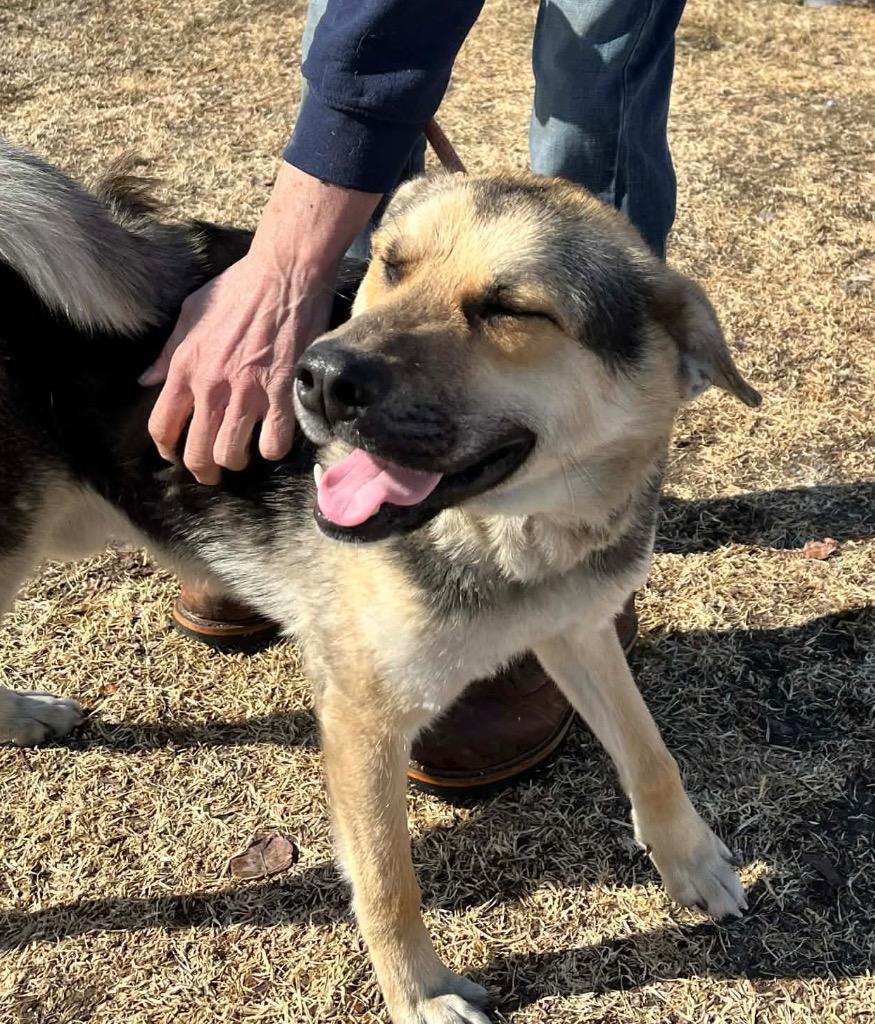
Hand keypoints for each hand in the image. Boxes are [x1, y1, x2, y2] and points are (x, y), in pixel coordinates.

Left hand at [141, 161, 380, 483]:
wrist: (285, 275)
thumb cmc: (240, 288)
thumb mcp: (192, 313)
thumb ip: (168, 353)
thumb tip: (145, 380)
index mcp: (186, 367)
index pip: (162, 427)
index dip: (169, 451)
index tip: (178, 455)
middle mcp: (212, 386)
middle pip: (198, 453)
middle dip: (205, 470)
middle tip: (215, 469)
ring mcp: (248, 393)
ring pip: (234, 455)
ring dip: (239, 460)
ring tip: (247, 452)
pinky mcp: (283, 395)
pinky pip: (274, 444)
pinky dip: (275, 448)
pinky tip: (276, 436)